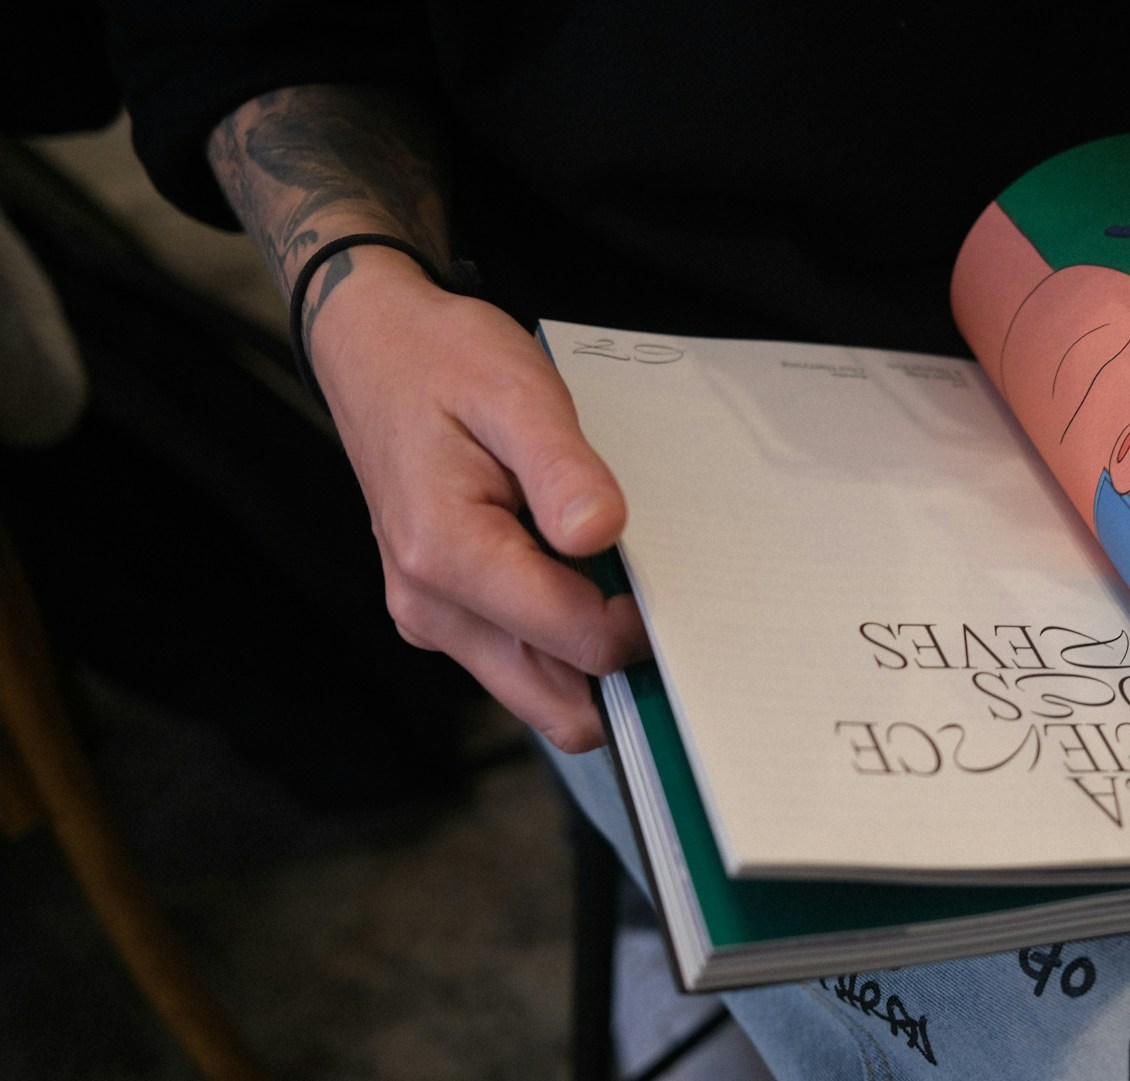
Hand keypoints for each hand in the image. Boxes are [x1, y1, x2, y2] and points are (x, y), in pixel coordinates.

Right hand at [309, 247, 648, 750]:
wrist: (376, 349)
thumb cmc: (443, 363)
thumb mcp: (518, 392)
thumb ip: (563, 469)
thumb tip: (601, 533)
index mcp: (447, 555)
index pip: (576, 641)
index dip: (639, 624)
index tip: (670, 580)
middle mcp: (431, 606)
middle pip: (559, 706)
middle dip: (622, 677)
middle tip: (663, 609)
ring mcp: (433, 618)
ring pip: (542, 695)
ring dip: (593, 665)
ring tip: (619, 585)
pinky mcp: (445, 615)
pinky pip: (522, 663)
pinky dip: (564, 645)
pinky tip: (581, 577)